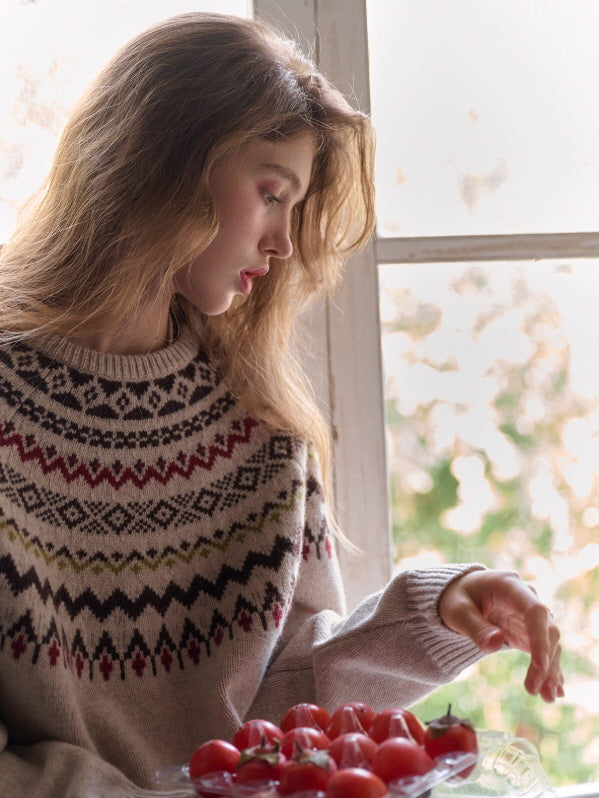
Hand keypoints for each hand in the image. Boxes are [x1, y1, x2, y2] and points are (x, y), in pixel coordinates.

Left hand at [438, 569, 563, 701]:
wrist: (457, 594)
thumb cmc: (455, 598)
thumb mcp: (457, 611)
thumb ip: (475, 627)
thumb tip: (497, 642)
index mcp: (509, 585)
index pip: (534, 611)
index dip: (540, 638)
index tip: (539, 666)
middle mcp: (526, 597)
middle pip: (546, 629)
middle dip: (545, 661)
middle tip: (535, 692)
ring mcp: (529, 614)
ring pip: (550, 642)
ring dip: (550, 670)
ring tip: (547, 698)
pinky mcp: (528, 630)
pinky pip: (544, 649)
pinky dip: (549, 669)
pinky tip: (555, 690)